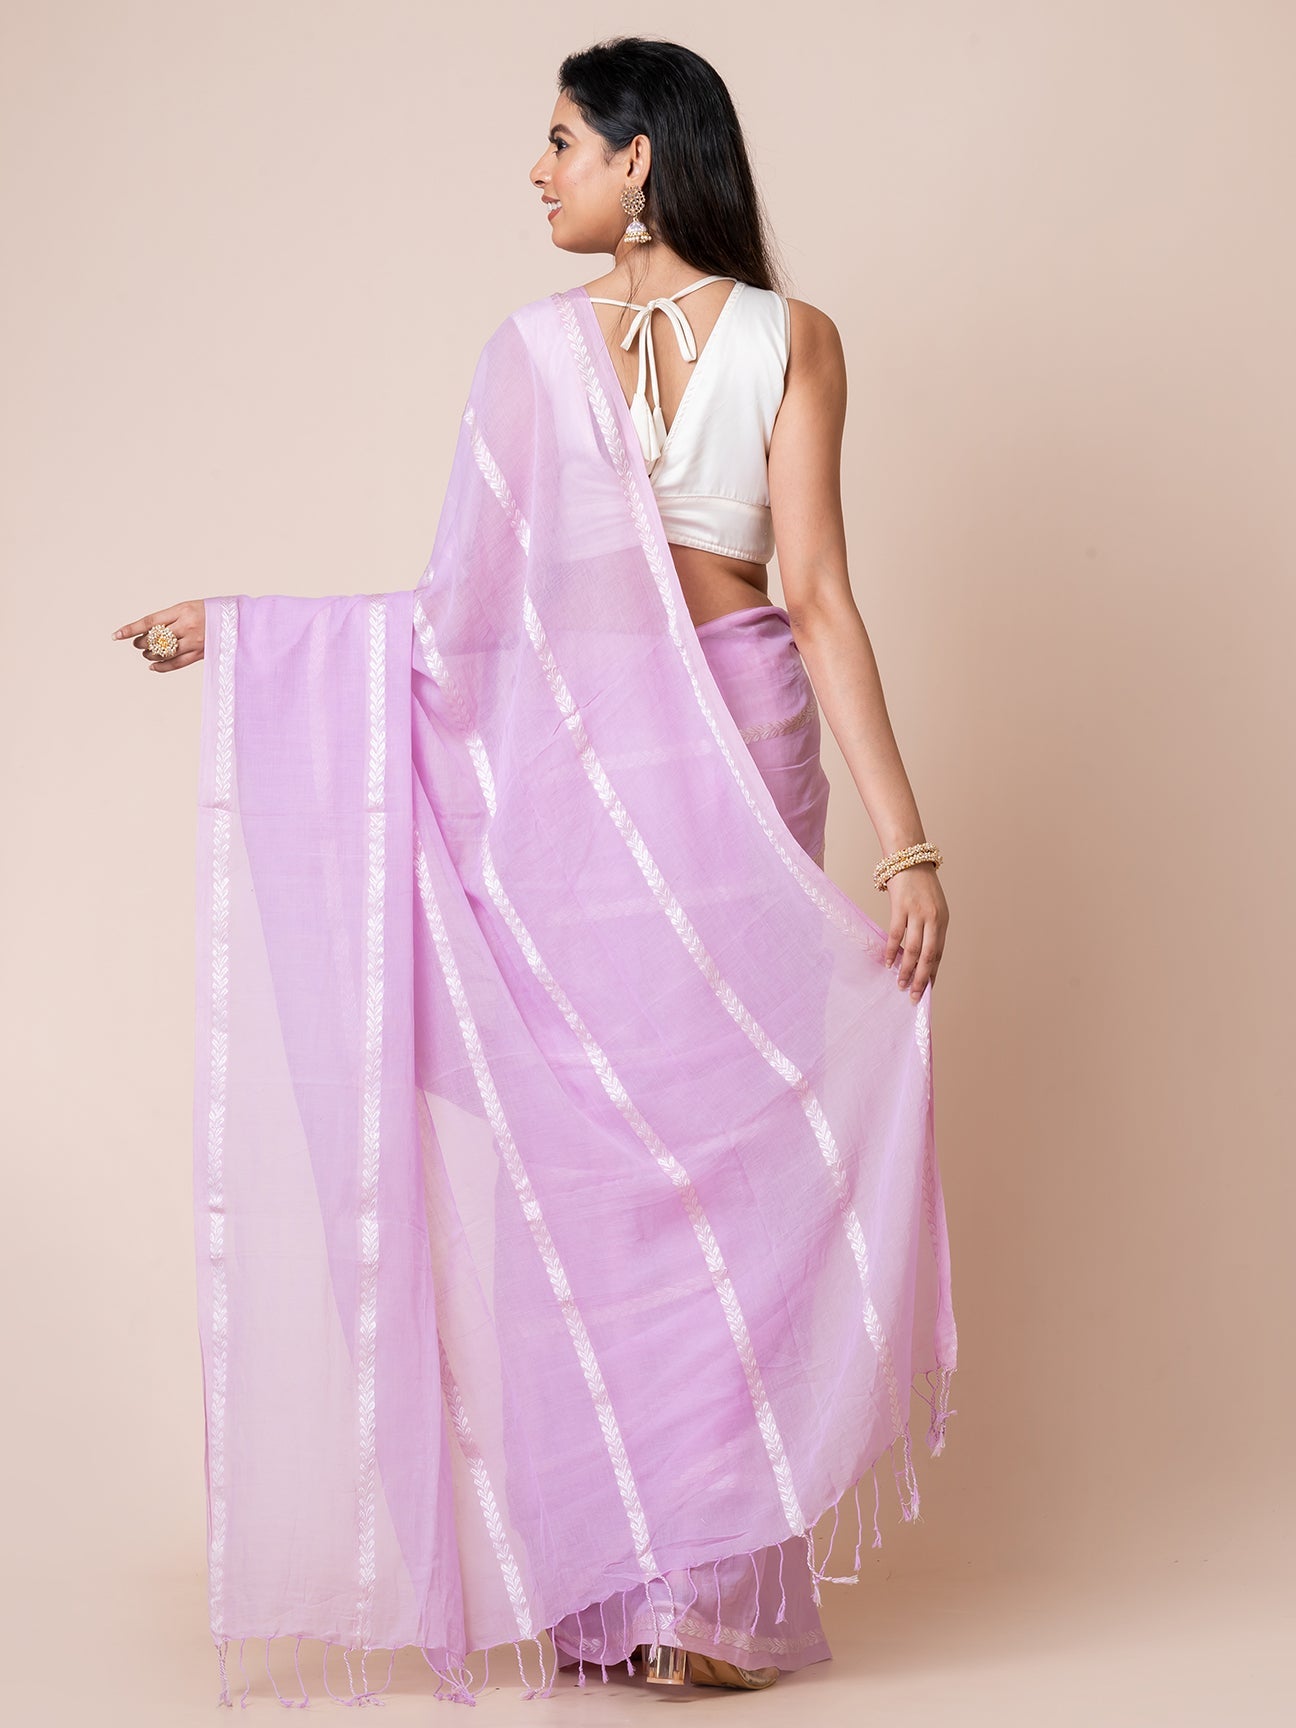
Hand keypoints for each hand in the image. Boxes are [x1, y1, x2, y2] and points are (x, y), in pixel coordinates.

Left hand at [111, 600, 205, 671]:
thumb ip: (172, 617)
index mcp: (183, 610)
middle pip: (155, 639)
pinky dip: (162, 666)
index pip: (150, 621)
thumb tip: (150, 629)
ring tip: (147, 652)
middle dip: (141, 643)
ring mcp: (195, 641)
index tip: (116, 635)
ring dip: (151, 654)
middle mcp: (188, 626)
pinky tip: (153, 666)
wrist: (240, 619)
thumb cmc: (213, 611)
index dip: (131, 629)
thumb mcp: (191, 606)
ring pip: (164, 652)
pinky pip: (177, 663)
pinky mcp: (201, 653)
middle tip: (138, 643)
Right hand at [883, 862, 947, 1002]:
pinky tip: (887, 963)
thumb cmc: (920, 883)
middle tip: (915, 996)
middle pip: (929, 955)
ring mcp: (917, 913)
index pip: (939, 953)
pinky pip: (897, 934)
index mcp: (943, 920)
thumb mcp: (933, 905)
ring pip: (913, 949)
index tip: (928, 989)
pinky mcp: (901, 907)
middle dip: (922, 978)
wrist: (909, 858)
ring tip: (901, 984)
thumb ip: (929, 927)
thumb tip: (920, 953)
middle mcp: (933, 919)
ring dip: (906, 970)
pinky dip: (892, 951)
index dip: (933, 973)